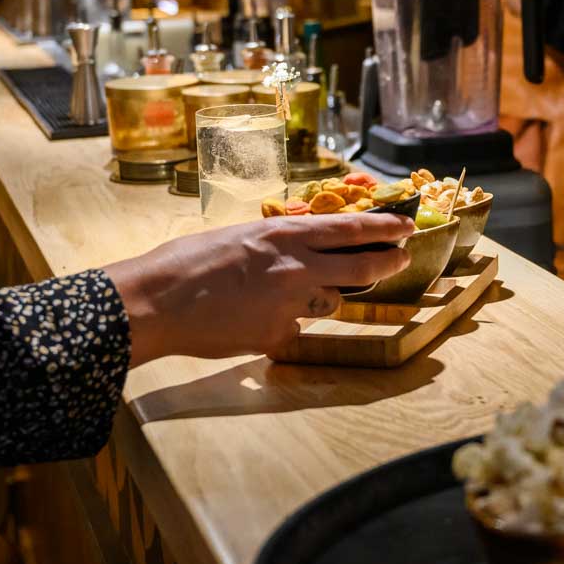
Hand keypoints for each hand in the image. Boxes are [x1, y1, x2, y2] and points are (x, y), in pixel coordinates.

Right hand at [106, 214, 413, 364]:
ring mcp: (290, 306)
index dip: (385, 227)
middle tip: (402, 258)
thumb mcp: (238, 237)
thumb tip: (298, 250)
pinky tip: (253, 322)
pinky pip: (295, 331)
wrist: (157, 302)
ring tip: (289, 295)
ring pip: (330, 302)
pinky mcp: (277, 338)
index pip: (351, 228)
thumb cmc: (186, 263)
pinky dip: (282, 326)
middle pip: (362, 267)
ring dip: (322, 297)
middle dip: (388, 262)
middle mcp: (296, 268)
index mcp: (284, 236)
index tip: (407, 226)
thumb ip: (275, 245)